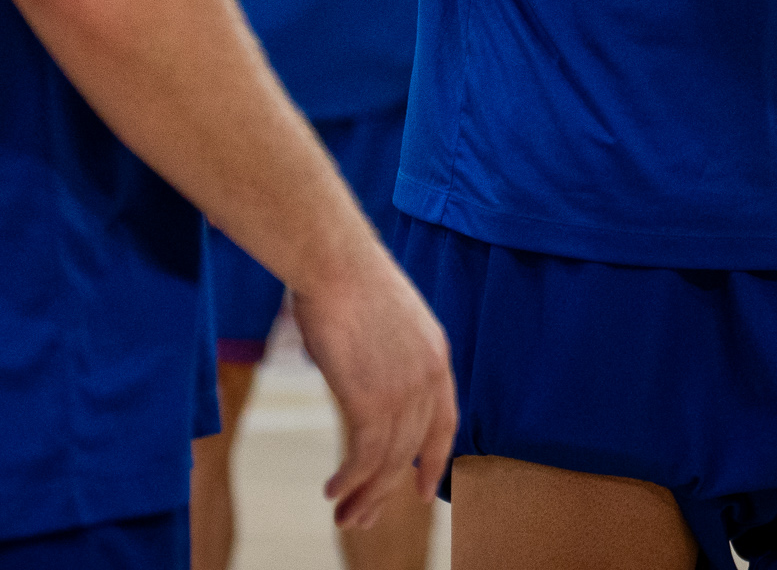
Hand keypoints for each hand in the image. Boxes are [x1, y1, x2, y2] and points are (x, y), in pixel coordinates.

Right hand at [284, 242, 456, 529]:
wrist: (332, 259)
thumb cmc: (343, 275)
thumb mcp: (380, 317)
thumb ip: (381, 354)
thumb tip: (356, 375)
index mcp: (436, 353)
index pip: (444, 422)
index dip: (434, 460)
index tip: (424, 491)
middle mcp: (428, 378)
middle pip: (411, 450)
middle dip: (386, 490)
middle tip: (363, 518)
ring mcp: (403, 391)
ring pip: (387, 462)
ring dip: (364, 496)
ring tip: (344, 518)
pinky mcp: (371, 401)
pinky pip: (363, 457)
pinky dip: (349, 480)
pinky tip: (333, 492)